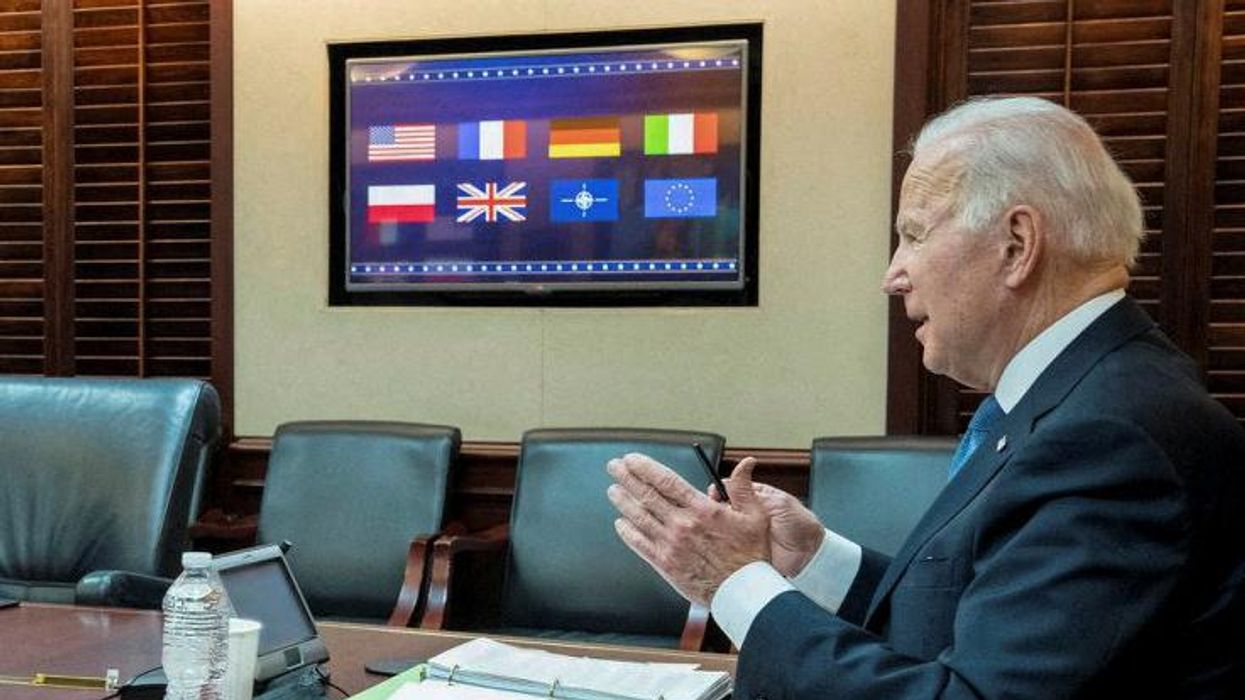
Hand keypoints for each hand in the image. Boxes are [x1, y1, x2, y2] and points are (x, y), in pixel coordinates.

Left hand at [606, 453, 770, 605]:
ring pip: (640, 518)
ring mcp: (671, 545)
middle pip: (648, 495)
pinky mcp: (665, 564)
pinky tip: (620, 523)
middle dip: (627, 478)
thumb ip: (744, 487)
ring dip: (623, 502)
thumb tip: (747, 462)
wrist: (742, 592)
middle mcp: (683, 525)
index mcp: (702, 509)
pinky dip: (628, 533)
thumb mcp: (756, 515)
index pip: (667, 481)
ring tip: (613, 490)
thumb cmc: (750, 555)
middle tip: (614, 467)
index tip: (632, 459)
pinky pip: (640, 545)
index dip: (645, 467)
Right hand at [712, 474, 824, 577]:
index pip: (731, 489)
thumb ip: (755, 492)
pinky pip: (726, 544)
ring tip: (719, 526)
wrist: (809, 556)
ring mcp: (743, 533)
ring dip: (717, 525)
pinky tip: (721, 540)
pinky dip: (721, 542)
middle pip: (722, 507)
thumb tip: (733, 480)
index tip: (713, 493)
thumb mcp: (780, 503)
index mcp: (757, 498)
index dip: (720, 490)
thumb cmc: (801, 527)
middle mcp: (747, 514)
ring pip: (721, 525)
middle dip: (715, 508)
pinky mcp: (742, 550)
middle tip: (714, 511)